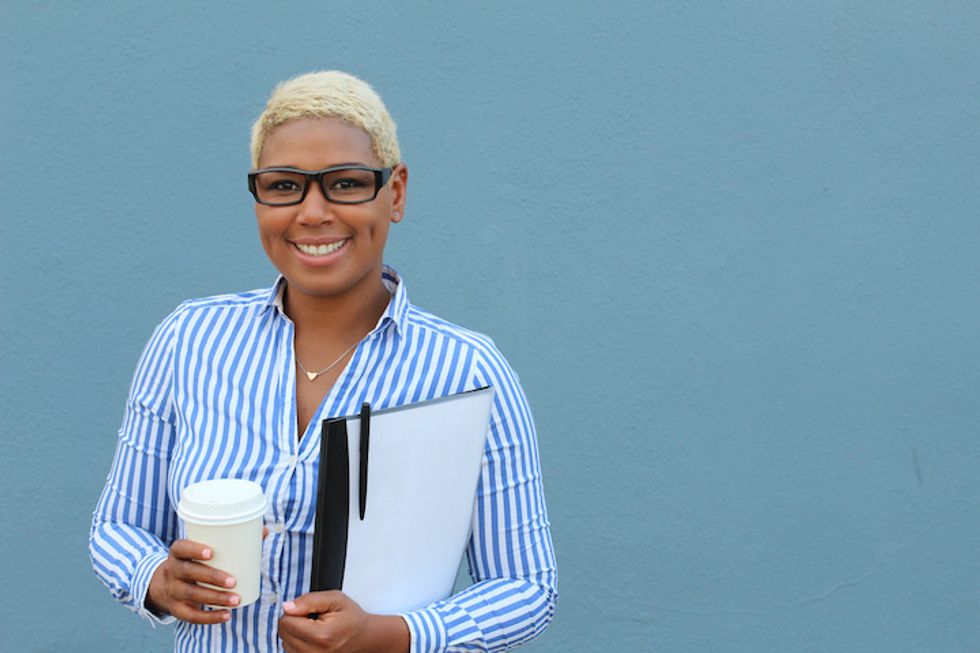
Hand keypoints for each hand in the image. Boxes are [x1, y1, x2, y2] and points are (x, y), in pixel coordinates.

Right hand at [145, 539, 238, 623]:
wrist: (163, 585)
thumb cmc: (194, 562)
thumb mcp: (200, 549)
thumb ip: (228, 542)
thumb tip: (264, 533)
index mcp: (177, 552)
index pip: (181, 548)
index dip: (194, 550)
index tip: (211, 553)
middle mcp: (172, 570)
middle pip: (188, 571)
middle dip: (212, 577)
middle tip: (233, 581)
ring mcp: (172, 590)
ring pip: (192, 594)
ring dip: (215, 598)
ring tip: (236, 600)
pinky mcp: (176, 608)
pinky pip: (191, 615)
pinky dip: (209, 617)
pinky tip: (226, 615)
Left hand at [279, 591, 408, 652]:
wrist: (363, 637)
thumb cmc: (351, 618)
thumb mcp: (335, 599)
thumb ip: (309, 601)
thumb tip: (287, 607)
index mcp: (321, 636)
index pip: (286, 622)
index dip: (294, 610)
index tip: (308, 610)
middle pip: (283, 633)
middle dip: (294, 621)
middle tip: (312, 618)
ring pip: (285, 642)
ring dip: (294, 632)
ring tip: (313, 627)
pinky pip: (290, 650)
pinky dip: (297, 641)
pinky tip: (310, 636)